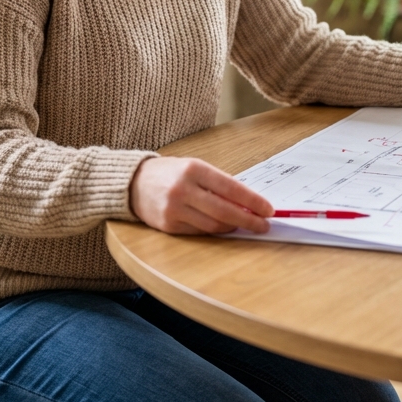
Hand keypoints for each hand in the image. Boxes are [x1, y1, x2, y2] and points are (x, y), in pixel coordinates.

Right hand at [130, 156, 272, 234]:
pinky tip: (224, 228)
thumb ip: (219, 184)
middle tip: (263, 225)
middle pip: (224, 210)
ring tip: (246, 226)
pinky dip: (215, 231)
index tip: (268, 209)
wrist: (133, 183)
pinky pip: (199, 232)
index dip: (253, 201)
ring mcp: (174, 209)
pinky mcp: (168, 225)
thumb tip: (248, 203)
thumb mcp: (195, 168)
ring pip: (213, 225)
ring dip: (233, 227)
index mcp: (193, 169)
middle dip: (248, 220)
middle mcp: (183, 189)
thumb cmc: (170, 173)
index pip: (230, 188)